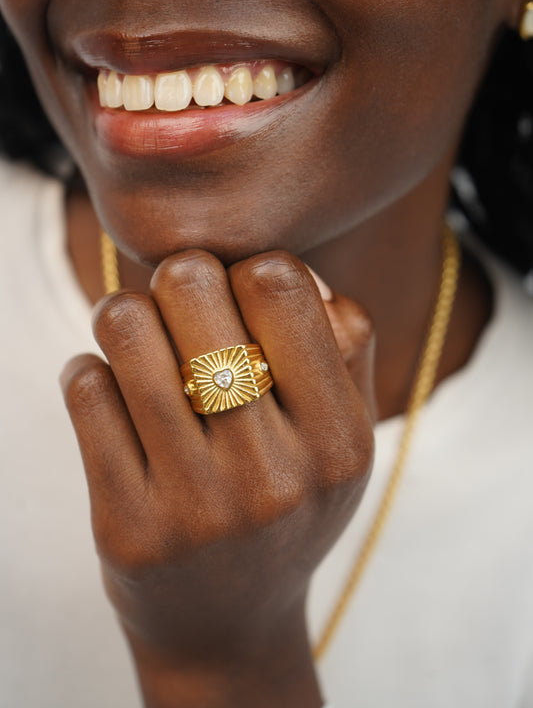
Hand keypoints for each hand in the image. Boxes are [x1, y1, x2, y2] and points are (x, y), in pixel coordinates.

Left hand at [61, 250, 374, 707]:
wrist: (230, 624)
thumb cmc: (289, 505)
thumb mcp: (344, 439)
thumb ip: (343, 345)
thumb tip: (288, 267)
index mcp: (340, 441)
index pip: (280, 282)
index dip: (247, 268)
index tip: (236, 298)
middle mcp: (274, 474)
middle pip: (193, 285)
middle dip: (177, 278)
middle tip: (177, 304)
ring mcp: (197, 506)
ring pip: (127, 327)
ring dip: (122, 314)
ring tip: (135, 335)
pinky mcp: (128, 526)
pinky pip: (85, 388)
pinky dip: (88, 371)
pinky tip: (109, 391)